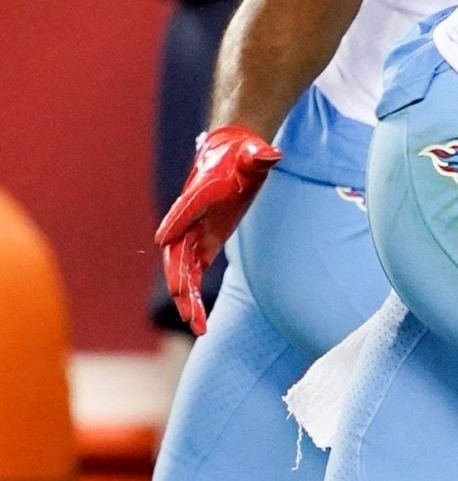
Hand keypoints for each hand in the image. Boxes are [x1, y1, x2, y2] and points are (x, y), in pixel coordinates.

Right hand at [156, 126, 282, 334]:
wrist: (233, 156)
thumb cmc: (244, 156)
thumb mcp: (253, 156)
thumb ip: (259, 156)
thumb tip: (271, 155)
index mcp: (200, 192)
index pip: (186, 207)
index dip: (176, 220)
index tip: (163, 240)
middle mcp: (190, 217)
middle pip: (177, 250)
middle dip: (179, 276)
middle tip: (183, 299)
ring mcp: (194, 233)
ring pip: (182, 270)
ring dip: (186, 297)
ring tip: (196, 325)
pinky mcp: (203, 245)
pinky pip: (193, 274)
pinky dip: (193, 296)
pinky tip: (199, 320)